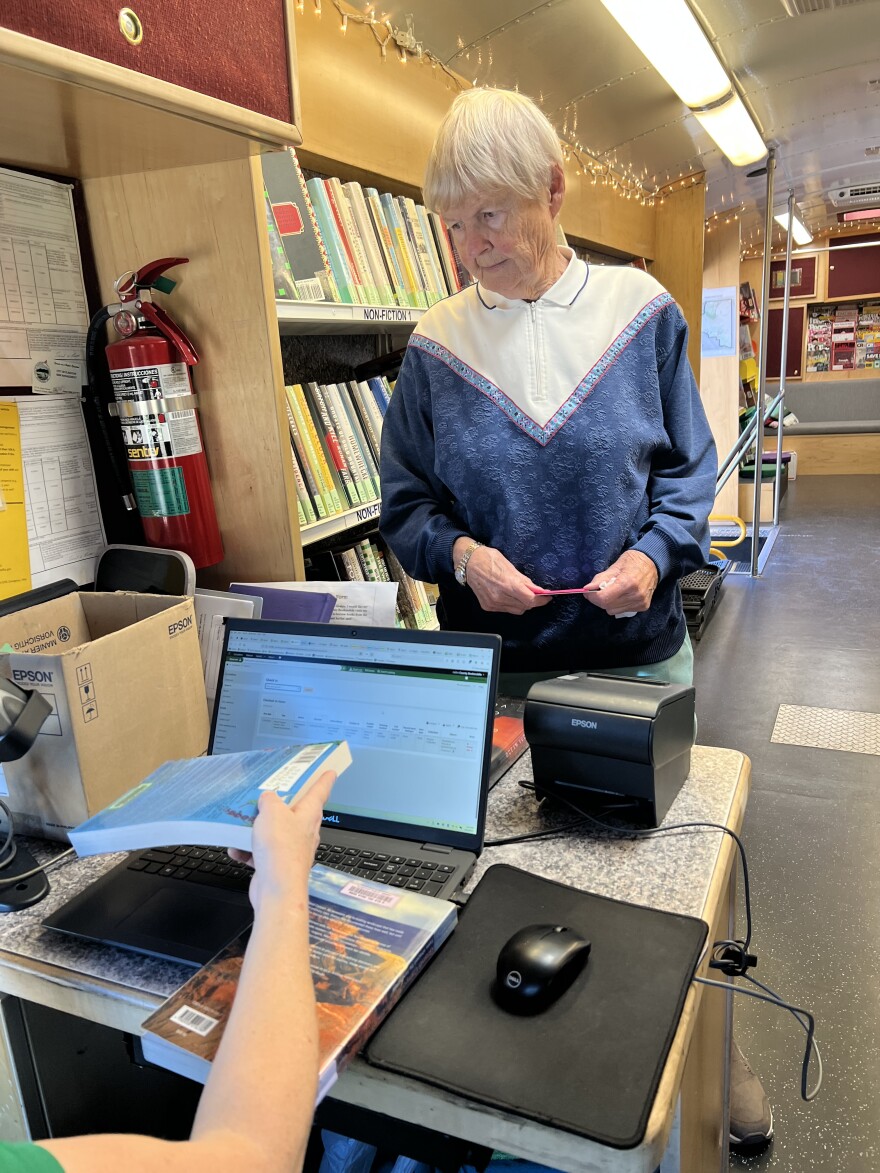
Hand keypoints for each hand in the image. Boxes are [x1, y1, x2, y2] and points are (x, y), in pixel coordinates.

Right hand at [229, 770, 335, 913]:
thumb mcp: (272, 812)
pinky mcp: (277, 865)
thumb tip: (268, 798)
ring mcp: (291, 850)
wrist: (276, 889)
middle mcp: (303, 832)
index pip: (320, 791)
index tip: (330, 771)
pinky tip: (235, 849)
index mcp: (308, 814)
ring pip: (274, 833)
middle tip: (269, 794)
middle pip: (295, 812)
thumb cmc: (281, 849)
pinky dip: (248, 850)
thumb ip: (269, 800)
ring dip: (257, 830)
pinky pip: (261, 852)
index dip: (324, 779)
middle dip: (282, 804)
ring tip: (242, 825)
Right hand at [458, 543, 552, 614]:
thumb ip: (523, 580)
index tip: (547, 596)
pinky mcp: (487, 606)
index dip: (541, 599)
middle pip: (525, 606)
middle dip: (534, 601)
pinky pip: (506, 609)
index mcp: (507, 584)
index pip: (530, 599)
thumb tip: (537, 589)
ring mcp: (493, 603)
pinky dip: (512, 604)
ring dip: (523, 604)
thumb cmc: (488, 559)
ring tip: (523, 594)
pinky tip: (510, 596)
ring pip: (517, 610)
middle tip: (538, 594)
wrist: (467, 562)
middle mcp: (499, 597)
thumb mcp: (509, 566)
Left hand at [584, 550, 658, 616]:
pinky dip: (618, 604)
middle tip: (601, 589)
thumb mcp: (615, 566)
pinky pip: (622, 611)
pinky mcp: (643, 607)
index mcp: (628, 582)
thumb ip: (600, 579)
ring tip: (614, 591)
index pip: (604, 599)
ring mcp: (640, 602)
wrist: (653, 563)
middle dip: (599, 599)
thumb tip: (587, 589)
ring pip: (613, 611)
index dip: (593, 597)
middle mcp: (635, 595)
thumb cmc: (633, 561)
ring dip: (609, 603)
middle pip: (607, 606)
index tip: (588, 592)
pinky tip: (623, 595)